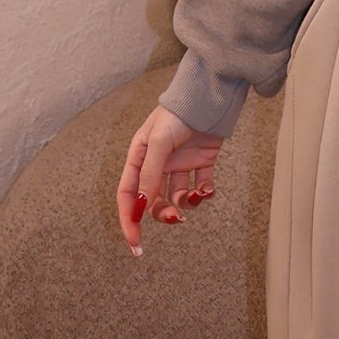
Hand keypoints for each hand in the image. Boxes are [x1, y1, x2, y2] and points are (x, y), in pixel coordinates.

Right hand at [117, 105, 224, 255]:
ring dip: (186, 203)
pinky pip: (200, 186)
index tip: (135, 243)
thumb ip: (150, 174)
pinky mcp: (201, 162)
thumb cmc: (178, 113)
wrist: (210, 95)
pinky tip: (208, 188)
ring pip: (177, 196)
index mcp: (139, 157)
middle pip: (153, 200)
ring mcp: (180, 163)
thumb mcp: (158, 142)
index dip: (129, 219)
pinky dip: (204, 192)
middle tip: (177, 219)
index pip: (128, 195)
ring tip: (196, 197)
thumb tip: (141, 206)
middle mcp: (158, 163)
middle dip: (163, 213)